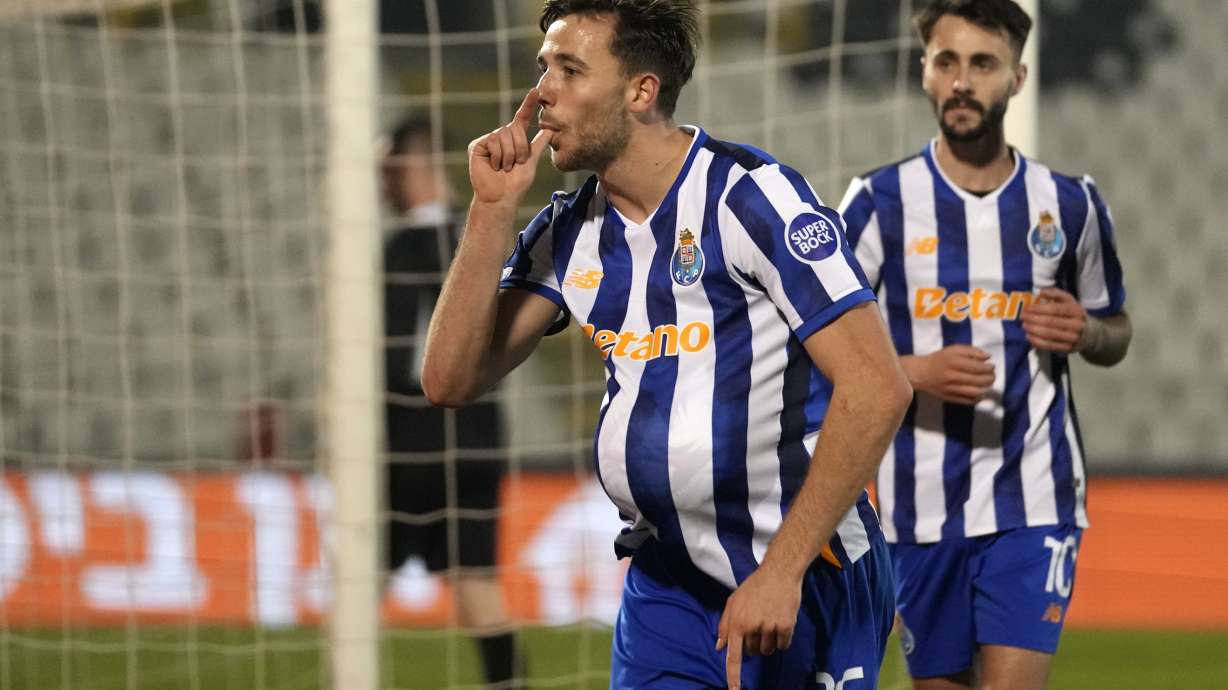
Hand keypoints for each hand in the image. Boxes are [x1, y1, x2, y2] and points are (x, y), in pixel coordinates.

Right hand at [468, 88, 553, 206]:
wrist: (501, 198)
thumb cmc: (516, 184)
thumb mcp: (532, 162)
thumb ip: (539, 144)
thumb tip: (551, 129)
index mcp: (514, 139)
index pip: (521, 118)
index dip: (528, 104)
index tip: (536, 91)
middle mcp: (501, 137)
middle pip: (514, 128)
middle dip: (519, 148)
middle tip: (515, 165)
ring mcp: (488, 141)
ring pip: (503, 134)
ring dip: (509, 155)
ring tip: (505, 167)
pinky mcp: (477, 146)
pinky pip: (493, 141)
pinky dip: (498, 156)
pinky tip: (494, 166)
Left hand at [715, 564, 801, 689]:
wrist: (779, 573)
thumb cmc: (753, 587)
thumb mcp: (733, 602)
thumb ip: (725, 625)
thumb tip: (719, 648)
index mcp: (737, 622)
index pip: (734, 656)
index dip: (733, 676)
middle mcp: (753, 627)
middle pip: (752, 652)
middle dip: (753, 643)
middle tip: (757, 623)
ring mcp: (770, 627)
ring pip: (768, 650)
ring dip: (768, 642)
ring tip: (769, 621)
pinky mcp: (786, 626)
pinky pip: (783, 645)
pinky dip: (782, 639)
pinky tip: (780, 622)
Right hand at [903, 344, 994, 405]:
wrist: (921, 373)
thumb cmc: (939, 359)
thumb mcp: (953, 349)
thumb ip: (971, 351)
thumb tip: (988, 357)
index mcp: (953, 362)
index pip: (978, 367)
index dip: (988, 368)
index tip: (991, 367)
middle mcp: (952, 376)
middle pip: (979, 380)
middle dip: (990, 378)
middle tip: (992, 375)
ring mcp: (951, 389)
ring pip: (976, 392)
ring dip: (986, 388)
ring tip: (987, 384)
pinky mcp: (950, 398)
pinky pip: (968, 401)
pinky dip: (978, 398)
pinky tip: (980, 392)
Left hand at [1021, 287, 1085, 353]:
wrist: (1088, 332)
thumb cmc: (1072, 313)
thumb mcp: (1068, 300)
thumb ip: (1055, 293)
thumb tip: (1041, 292)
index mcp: (1076, 310)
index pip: (1055, 309)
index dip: (1039, 309)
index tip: (1027, 308)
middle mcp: (1076, 324)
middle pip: (1050, 322)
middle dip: (1033, 319)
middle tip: (1023, 317)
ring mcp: (1072, 337)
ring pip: (1049, 334)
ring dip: (1033, 330)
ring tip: (1024, 325)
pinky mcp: (1067, 348)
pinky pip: (1049, 345)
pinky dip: (1036, 341)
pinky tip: (1029, 336)